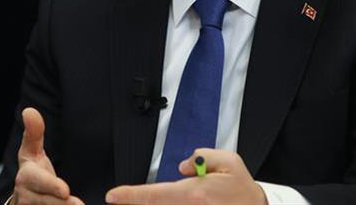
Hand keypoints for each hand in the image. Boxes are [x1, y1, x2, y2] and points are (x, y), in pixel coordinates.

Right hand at [12, 107, 83, 204]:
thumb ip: (34, 132)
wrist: (24, 198)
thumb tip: (29, 110)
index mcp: (25, 177)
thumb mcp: (31, 151)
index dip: (51, 186)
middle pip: (47, 202)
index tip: (65, 190)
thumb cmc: (33, 171)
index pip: (37, 181)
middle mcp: (26, 196)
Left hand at [105, 149, 267, 203]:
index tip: (112, 196)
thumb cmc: (243, 189)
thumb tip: (182, 166)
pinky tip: (158, 202)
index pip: (153, 195)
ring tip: (138, 200)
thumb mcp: (229, 161)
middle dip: (136, 203)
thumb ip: (202, 156)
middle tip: (120, 200)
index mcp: (195, 194)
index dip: (129, 196)